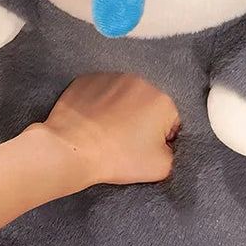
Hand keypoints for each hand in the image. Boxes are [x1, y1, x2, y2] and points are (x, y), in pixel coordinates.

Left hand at [28, 73, 179, 187]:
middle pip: (147, 105)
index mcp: (162, 100)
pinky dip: (98, 104)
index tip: (143, 149)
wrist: (72, 149)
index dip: (160, 140)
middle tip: (125, 142)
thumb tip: (165, 145)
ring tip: (106, 132)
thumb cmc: (116, 158)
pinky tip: (92, 122)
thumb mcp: (160, 167)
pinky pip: (100, 91)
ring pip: (123, 96)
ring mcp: (111, 77)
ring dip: (120, 110)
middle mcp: (139, 82)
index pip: (170, 122)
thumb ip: (173, 153)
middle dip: (140, 121)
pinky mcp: (88, 79)